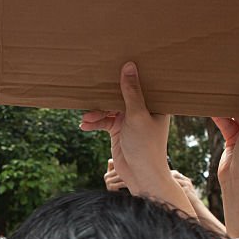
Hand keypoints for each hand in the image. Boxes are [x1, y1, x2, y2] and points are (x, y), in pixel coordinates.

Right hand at [82, 63, 188, 211]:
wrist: (141, 176)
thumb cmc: (146, 146)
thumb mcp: (137, 115)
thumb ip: (131, 91)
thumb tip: (129, 66)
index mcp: (154, 104)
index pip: (142, 83)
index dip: (130, 74)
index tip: (115, 62)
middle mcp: (143, 110)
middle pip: (122, 95)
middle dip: (105, 96)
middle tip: (91, 89)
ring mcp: (130, 120)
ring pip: (110, 109)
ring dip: (97, 113)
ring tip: (86, 118)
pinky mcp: (119, 131)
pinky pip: (104, 122)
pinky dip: (94, 123)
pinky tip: (84, 126)